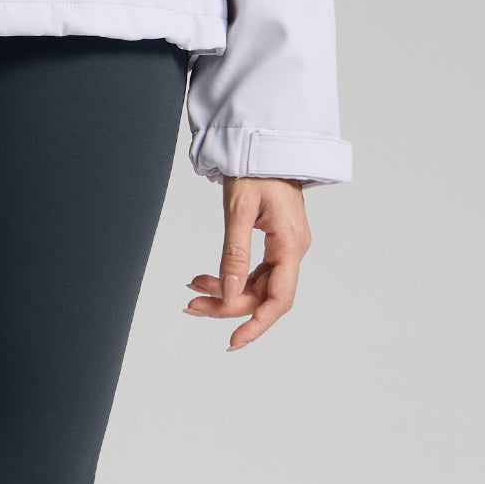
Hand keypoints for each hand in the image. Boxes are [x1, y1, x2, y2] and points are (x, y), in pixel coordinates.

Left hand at [186, 177, 310, 350]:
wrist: (266, 143)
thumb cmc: (256, 168)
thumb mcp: (239, 210)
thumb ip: (234, 254)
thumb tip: (230, 294)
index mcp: (290, 244)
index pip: (278, 299)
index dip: (257, 324)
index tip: (233, 340)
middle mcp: (293, 250)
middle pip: (263, 295)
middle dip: (227, 306)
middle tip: (191, 306)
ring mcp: (285, 247)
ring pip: (256, 285)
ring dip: (225, 292)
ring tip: (193, 290)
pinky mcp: (275, 242)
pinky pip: (255, 271)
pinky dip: (230, 277)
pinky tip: (205, 278)